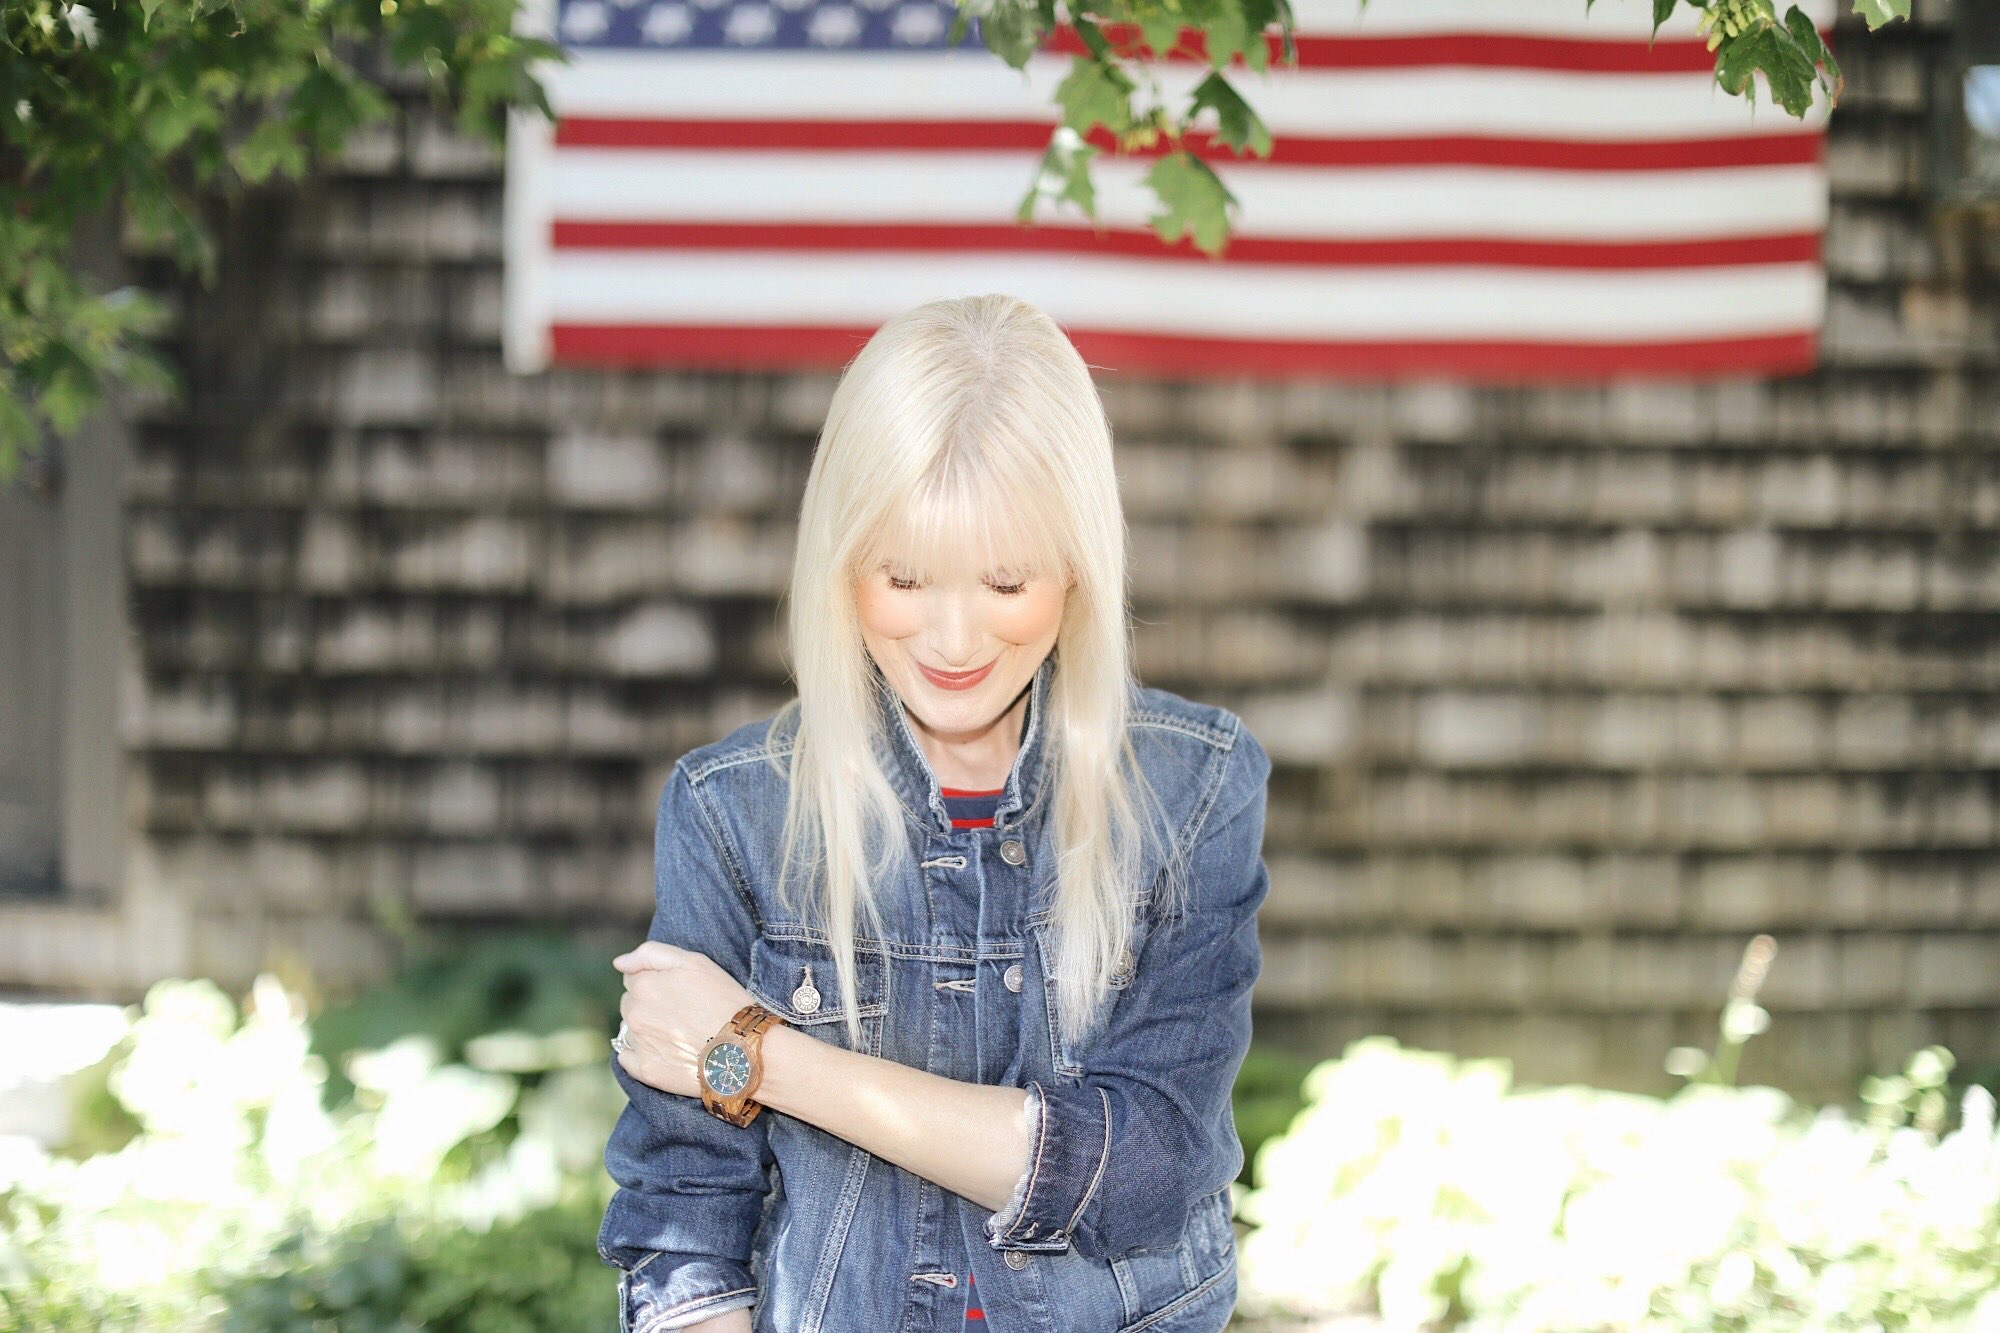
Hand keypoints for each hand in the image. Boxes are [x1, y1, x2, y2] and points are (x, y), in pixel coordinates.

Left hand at [612, 942, 757, 1097]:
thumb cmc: (723, 1000)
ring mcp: (638, 1044)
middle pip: (631, 1003)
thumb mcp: (695, 962)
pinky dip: (640, 1053)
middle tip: (682, 1012)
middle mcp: (634, 1014)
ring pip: (630, 1029)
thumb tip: (619, 963)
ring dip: (647, 1028)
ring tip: (678, 1033)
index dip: (657, 982)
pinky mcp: (645, 1071)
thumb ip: (651, 953)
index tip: (679, 991)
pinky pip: (627, 1058)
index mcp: (643, 985)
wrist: (742, 1050)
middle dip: (649, 1004)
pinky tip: (665, 1051)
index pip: (633, 978)